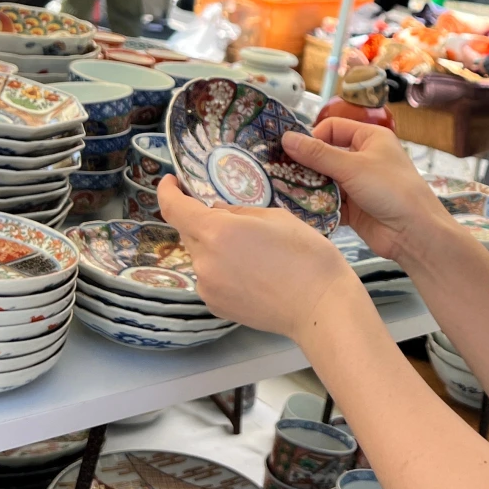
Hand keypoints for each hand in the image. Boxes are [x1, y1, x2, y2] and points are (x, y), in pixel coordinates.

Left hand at [157, 177, 360, 340]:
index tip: (171, 182)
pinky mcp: (217, 306)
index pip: (174, 208)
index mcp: (217, 232)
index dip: (167, 192)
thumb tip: (218, 212)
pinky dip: (223, 269)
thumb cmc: (307, 257)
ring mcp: (208, 287)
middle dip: (203, 221)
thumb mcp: (276, 217)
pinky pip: (210, 278)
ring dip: (216, 247)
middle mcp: (205, 261)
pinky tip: (253, 273)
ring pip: (202, 256)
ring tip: (253, 252)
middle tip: (234, 220)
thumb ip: (239, 212)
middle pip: (189, 232)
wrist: (320, 306)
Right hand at [283, 120, 449, 264]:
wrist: (414, 232)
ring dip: (308, 186)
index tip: (290, 150)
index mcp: (370, 138)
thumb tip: (286, 138)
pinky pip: (328, 202)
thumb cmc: (391, 189)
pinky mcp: (353, 208)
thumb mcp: (353, 167)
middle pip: (325, 155)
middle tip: (279, 171)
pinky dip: (315, 205)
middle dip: (305, 164)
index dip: (312, 137)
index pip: (333, 128)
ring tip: (283, 190)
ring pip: (324, 180)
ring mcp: (358, 184)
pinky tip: (297, 208)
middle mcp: (363, 158)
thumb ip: (318, 154)